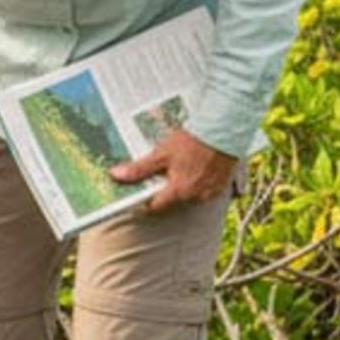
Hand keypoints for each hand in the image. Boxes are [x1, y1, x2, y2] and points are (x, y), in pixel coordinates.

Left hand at [110, 128, 237, 213]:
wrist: (222, 132)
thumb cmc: (192, 142)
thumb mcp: (160, 154)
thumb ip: (139, 169)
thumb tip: (116, 176)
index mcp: (179, 191)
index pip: (154, 207)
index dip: (143, 202)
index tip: (136, 196)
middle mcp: (195, 197)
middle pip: (171, 202)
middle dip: (162, 192)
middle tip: (158, 175)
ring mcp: (209, 194)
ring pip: (186, 197)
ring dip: (178, 188)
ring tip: (176, 169)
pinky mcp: (219, 188)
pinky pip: (201, 192)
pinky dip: (194, 184)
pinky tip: (191, 170)